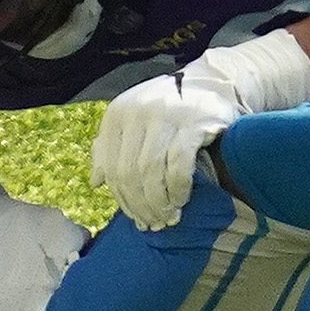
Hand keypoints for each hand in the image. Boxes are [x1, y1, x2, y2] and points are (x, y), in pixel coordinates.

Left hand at [91, 67, 242, 230]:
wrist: (213, 86)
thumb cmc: (170, 113)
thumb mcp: (134, 125)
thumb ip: (111, 149)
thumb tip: (95, 182)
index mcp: (118, 114)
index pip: (111, 167)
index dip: (122, 199)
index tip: (135, 218)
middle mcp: (137, 111)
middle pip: (130, 173)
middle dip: (141, 206)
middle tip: (153, 224)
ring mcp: (165, 115)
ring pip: (151, 172)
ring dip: (159, 202)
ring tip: (168, 218)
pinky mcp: (193, 123)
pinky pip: (178, 165)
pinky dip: (177, 189)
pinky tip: (181, 200)